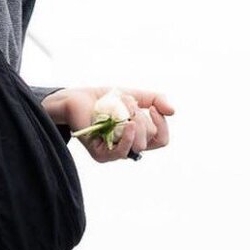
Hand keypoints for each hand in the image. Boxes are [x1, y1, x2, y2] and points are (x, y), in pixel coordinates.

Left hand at [44, 87, 173, 162]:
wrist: (77, 98)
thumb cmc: (104, 99)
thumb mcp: (135, 95)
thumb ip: (155, 100)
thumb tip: (173, 111)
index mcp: (138, 137)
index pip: (161, 140)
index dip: (161, 123)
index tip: (153, 107)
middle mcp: (128, 147)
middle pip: (150, 138)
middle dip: (142, 116)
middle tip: (126, 103)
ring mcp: (114, 153)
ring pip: (139, 144)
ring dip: (133, 118)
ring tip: (120, 105)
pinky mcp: (101, 154)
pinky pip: (121, 153)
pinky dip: (128, 138)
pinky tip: (128, 124)